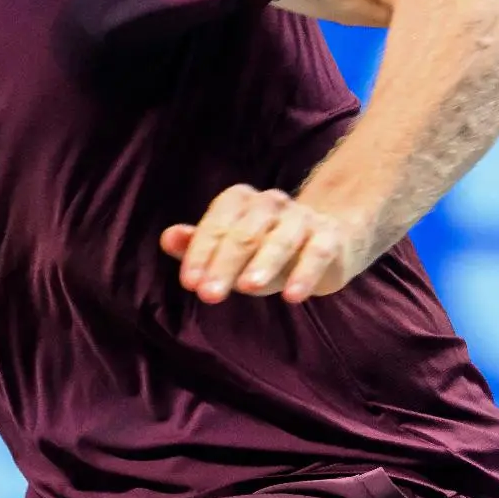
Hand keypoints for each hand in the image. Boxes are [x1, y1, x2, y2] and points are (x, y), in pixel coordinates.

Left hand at [162, 185, 367, 304]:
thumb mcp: (231, 249)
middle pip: (244, 233)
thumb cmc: (267, 248)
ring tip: (248, 289)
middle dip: (224, 264)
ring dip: (263, 264)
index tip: (190, 282)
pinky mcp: (330, 237)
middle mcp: (271, 204)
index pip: (216, 224)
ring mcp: (302, 218)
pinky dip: (305, 274)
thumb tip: (168, 238)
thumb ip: (198, 246)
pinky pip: (317, 253)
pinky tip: (293, 296)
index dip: (200, 253)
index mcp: (241, 200)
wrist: (330, 239)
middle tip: (208, 294)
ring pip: (281, 240)